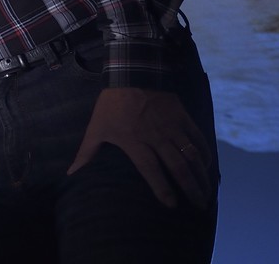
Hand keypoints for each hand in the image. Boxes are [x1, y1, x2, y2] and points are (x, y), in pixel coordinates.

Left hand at [67, 87, 212, 208]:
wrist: (131, 72)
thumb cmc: (112, 104)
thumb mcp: (96, 127)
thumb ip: (87, 152)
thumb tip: (71, 173)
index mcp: (134, 140)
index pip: (150, 169)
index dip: (161, 188)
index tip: (171, 205)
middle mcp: (156, 136)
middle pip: (178, 166)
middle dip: (190, 188)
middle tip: (199, 206)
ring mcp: (172, 126)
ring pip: (191, 155)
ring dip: (201, 175)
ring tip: (206, 193)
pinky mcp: (182, 117)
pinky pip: (197, 138)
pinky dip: (204, 153)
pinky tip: (206, 167)